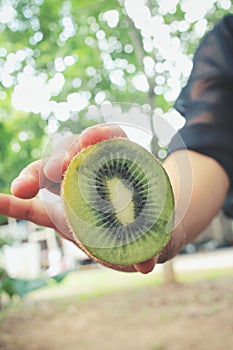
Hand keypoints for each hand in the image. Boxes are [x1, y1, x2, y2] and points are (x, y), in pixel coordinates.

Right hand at [0, 124, 162, 273]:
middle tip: (57, 170)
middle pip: (75, 153)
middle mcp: (95, 174)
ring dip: (34, 176)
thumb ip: (157, 245)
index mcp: (124, 168)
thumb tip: (146, 264)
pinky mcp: (58, 212)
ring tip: (22, 188)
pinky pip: (33, 206)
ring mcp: (73, 191)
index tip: (91, 140)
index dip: (102, 136)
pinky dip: (14, 204)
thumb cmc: (153, 227)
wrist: (142, 234)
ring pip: (50, 174)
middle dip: (64, 156)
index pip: (112, 140)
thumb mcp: (161, 233)